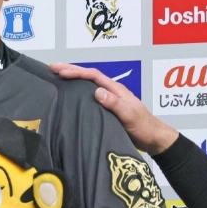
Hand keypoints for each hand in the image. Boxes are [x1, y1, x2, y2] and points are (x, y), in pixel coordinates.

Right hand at [49, 62, 178, 154]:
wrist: (154, 139)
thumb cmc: (144, 128)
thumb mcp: (130, 116)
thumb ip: (115, 104)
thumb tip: (97, 91)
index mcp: (116, 90)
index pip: (93, 76)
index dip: (76, 72)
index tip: (60, 71)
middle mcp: (112, 92)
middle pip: (89, 77)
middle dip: (71, 70)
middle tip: (52, 68)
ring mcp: (110, 100)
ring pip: (89, 85)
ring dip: (74, 80)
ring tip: (57, 78)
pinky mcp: (108, 110)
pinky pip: (91, 97)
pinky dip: (79, 93)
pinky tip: (71, 97)